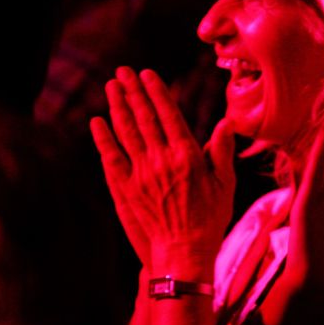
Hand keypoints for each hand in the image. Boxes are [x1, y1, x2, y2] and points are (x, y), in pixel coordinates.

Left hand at [91, 67, 235, 276]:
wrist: (185, 252)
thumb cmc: (211, 219)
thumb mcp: (226, 184)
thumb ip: (223, 152)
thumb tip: (226, 123)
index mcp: (188, 156)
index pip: (169, 115)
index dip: (157, 92)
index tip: (147, 74)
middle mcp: (163, 160)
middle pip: (144, 118)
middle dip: (133, 91)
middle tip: (123, 72)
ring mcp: (142, 174)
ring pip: (126, 133)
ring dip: (117, 107)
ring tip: (110, 87)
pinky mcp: (127, 189)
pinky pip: (112, 158)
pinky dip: (103, 139)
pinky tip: (97, 122)